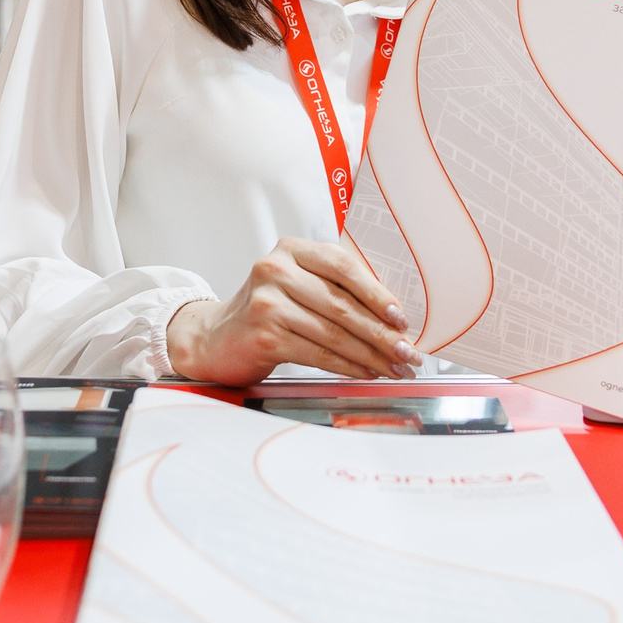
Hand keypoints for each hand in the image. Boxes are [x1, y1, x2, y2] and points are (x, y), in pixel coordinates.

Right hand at [166, 237, 418, 384]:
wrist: (214, 339)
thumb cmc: (266, 312)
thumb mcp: (297, 285)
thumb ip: (335, 288)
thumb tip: (393, 317)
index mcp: (292, 250)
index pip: (344, 266)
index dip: (377, 293)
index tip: (401, 318)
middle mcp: (276, 270)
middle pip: (342, 304)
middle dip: (382, 333)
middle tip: (409, 352)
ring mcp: (267, 302)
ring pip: (333, 332)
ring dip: (371, 355)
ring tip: (394, 368)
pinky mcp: (264, 335)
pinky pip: (318, 354)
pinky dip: (348, 366)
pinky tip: (366, 372)